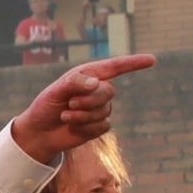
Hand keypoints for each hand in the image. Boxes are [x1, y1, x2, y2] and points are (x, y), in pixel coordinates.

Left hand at [10, 53, 156, 162]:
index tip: (152, 60)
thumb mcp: (55, 90)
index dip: (134, 63)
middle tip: (69, 103)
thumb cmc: (45, 106)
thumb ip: (74, 83)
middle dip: (88, 100)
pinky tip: (73, 127)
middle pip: (109, 92)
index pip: (116, 67)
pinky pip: (102, 126)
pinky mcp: (99, 126)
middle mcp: (97, 90)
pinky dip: (85, 127)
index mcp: (89, 75)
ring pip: (104, 111)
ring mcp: (99, 108)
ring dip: (82, 115)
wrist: (40, 132)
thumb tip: (96, 83)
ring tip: (66, 115)